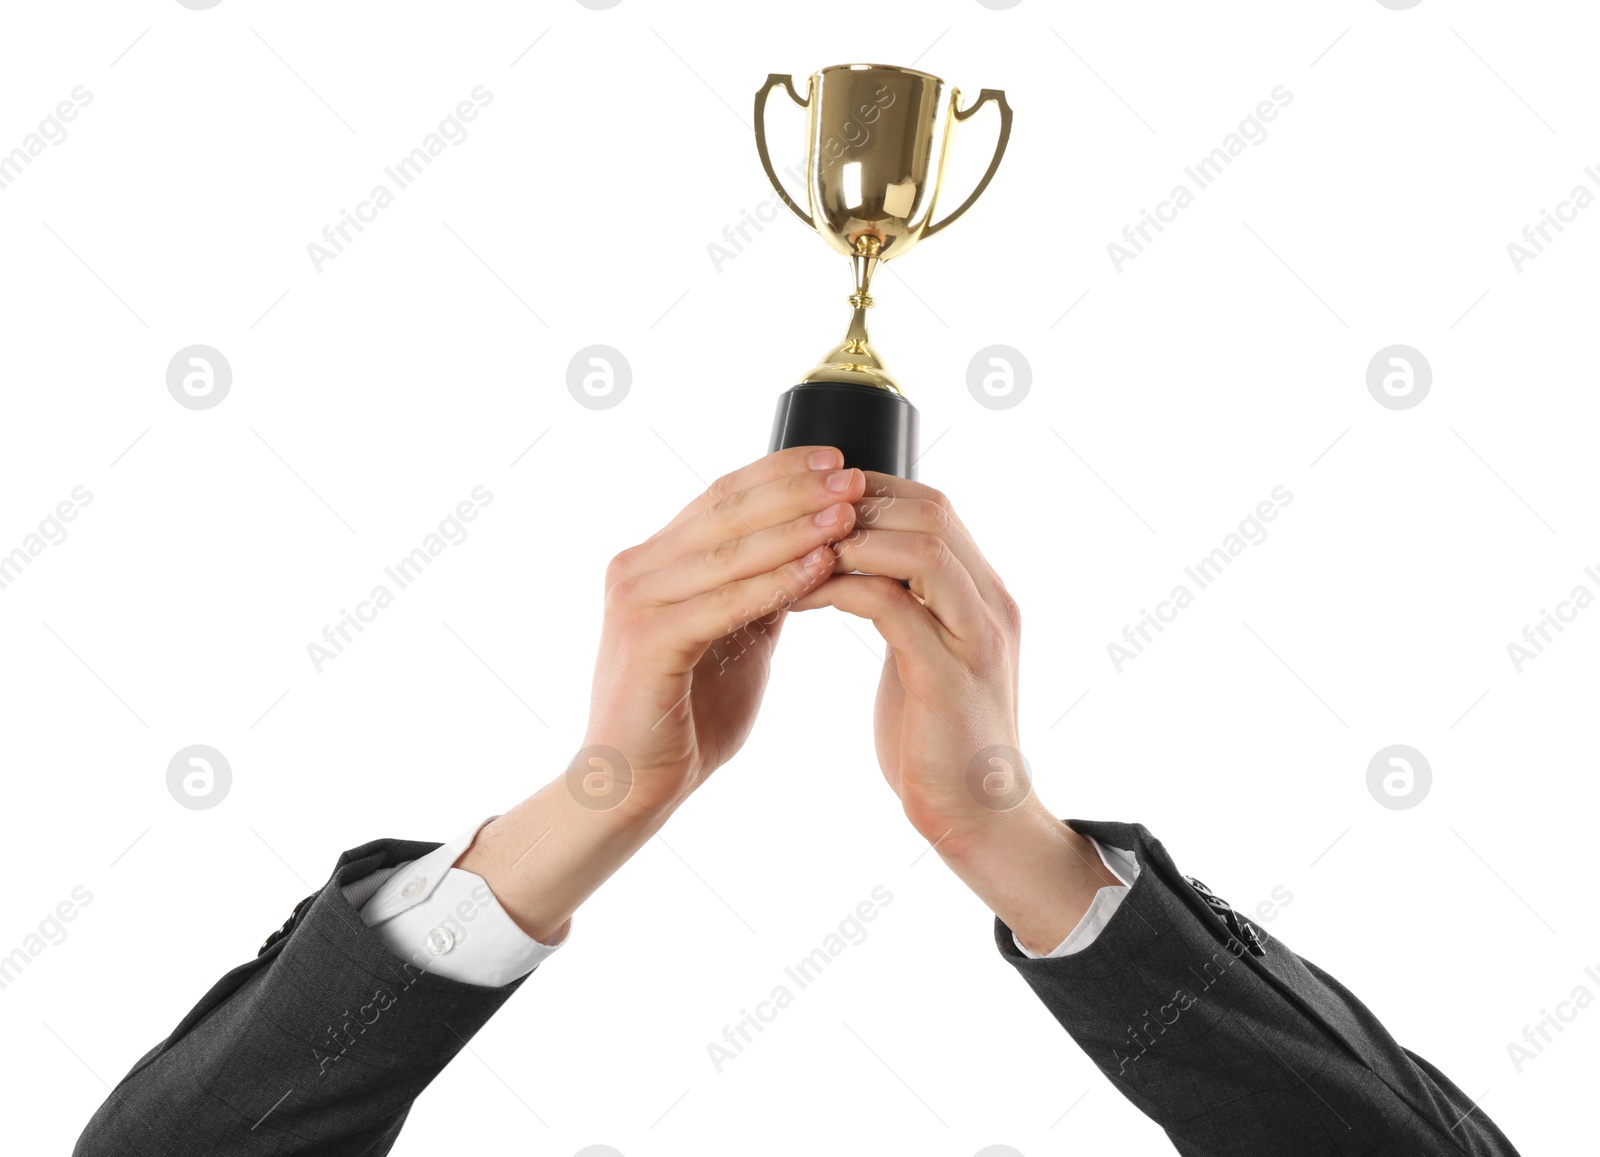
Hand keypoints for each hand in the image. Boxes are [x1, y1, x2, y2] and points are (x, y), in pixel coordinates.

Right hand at [459, 446, 864, 941]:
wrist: (634, 784)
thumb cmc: (687, 716)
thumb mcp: (736, 638)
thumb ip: (760, 592)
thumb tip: (813, 548)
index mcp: (655, 559)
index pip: (722, 496)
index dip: (780, 473)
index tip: (839, 457)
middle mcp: (637, 569)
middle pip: (725, 511)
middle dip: (795, 490)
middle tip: (853, 475)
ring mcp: (636, 602)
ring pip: (727, 552)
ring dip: (793, 529)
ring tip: (847, 512)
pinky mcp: (646, 642)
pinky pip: (721, 604)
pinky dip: (773, 583)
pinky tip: (819, 568)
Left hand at [790, 473, 1119, 952]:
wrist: (975, 820)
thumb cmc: (934, 742)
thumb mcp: (922, 656)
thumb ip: (906, 606)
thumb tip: (858, 567)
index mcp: (982, 594)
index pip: (931, 505)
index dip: (868, 491)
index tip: (807, 501)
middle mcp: (988, 604)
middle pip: (930, 509)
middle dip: (854, 505)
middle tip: (789, 520)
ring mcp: (975, 638)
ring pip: (919, 546)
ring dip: (847, 541)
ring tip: (791, 553)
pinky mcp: (947, 677)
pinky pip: (891, 606)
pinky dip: (840, 590)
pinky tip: (797, 598)